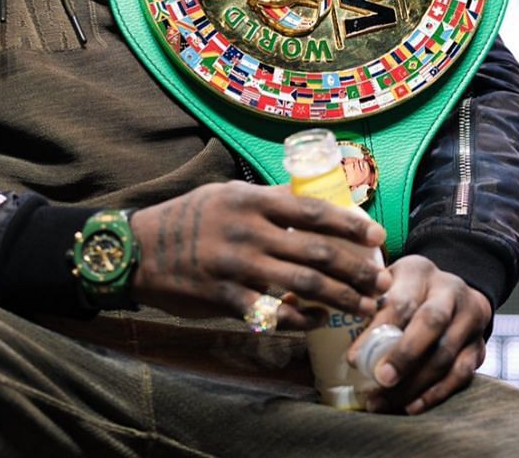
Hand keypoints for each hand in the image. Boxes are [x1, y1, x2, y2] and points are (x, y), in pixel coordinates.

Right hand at [129, 182, 389, 327]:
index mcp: (249, 201)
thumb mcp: (221, 195)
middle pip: (317, 252)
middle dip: (357, 270)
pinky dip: (301, 319)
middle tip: (382, 281)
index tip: (378, 237)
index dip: (351, 225)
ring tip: (364, 307)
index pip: (313, 211)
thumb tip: (311, 198)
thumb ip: (264, 199)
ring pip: (303, 285)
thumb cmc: (185, 219)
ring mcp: (235, 266)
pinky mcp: (224, 296)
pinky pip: (274, 313)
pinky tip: (317, 322)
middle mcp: (246, 231)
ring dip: (341, 298)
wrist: (136, 250)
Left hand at [345, 254, 490, 414]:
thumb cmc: (403, 287)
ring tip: (385, 401)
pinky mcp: (479, 346)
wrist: (451, 289)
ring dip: (415, 383)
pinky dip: (436, 393)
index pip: (401, 300)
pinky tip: (412, 406)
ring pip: (447, 354)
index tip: (353, 358)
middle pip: (431, 323)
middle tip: (380, 379)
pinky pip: (462, 374)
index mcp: (419, 270)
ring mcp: (471, 319)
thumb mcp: (384, 280)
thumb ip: (359, 296)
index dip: (377, 330)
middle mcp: (451, 291)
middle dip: (404, 355)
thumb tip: (312, 317)